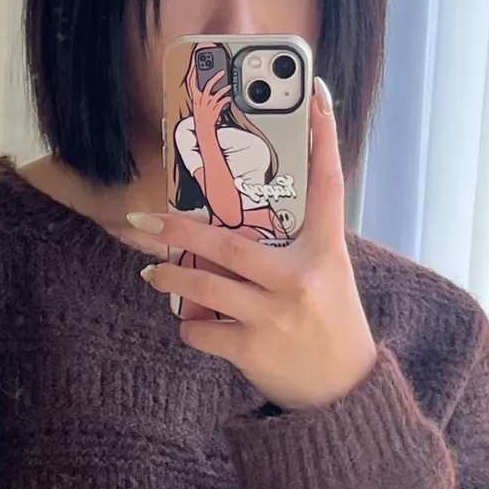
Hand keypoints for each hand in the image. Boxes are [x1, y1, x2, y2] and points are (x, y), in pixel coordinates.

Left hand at [125, 78, 378, 411]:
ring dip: (170, 279)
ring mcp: (275, 315)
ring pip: (204, 286)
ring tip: (152, 272)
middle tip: (145, 219)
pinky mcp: (254, 349)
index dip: (324, 137)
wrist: (343, 394)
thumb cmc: (328, 325)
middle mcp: (300, 277)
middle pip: (228, 241)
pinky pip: (202, 330)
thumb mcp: (327, 277)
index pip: (328, 184)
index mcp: (326, 251)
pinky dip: (191, 327)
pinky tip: (192, 324)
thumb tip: (236, 221)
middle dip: (178, 229)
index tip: (315, 94)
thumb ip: (292, 247)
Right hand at [189, 60, 230, 128]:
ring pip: (216, 94)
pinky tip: (229, 98)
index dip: (193, 73)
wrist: (203, 130)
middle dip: (215, 78)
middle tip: (222, 72)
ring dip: (224, 89)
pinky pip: (221, 103)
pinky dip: (226, 100)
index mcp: (195, 99)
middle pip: (207, 86)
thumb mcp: (198, 105)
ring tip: (229, 86)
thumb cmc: (201, 118)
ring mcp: (207, 106)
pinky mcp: (213, 111)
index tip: (195, 64)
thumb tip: (211, 86)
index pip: (191, 83)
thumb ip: (203, 95)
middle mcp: (201, 101)